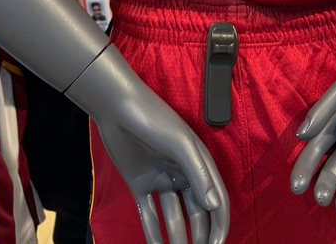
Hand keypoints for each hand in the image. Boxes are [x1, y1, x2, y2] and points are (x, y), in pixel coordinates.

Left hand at [68, 45, 229, 243]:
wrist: (115, 106)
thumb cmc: (152, 118)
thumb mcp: (179, 143)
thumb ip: (198, 174)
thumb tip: (215, 206)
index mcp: (198, 163)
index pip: (216, 200)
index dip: (219, 225)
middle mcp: (182, 174)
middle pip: (197, 213)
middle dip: (199, 237)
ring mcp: (161, 180)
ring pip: (174, 218)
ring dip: (177, 240)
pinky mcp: (139, 184)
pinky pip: (149, 215)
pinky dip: (153, 234)